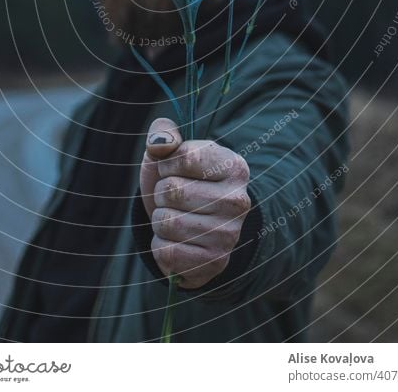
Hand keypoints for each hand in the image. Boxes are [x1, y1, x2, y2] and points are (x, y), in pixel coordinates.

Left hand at [139, 116, 251, 288]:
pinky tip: (178, 242)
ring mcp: (229, 234)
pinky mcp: (214, 263)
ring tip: (176, 218)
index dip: (167, 164)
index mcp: (234, 166)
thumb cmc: (179, 182)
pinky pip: (166, 252)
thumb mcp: (170, 153)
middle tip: (174, 199)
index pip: (184, 156)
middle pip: (171, 190)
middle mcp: (238, 200)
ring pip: (166, 222)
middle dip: (161, 193)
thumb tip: (159, 143)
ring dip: (159, 220)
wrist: (191, 229)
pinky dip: (161, 246)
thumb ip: (163, 135)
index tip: (174, 170)